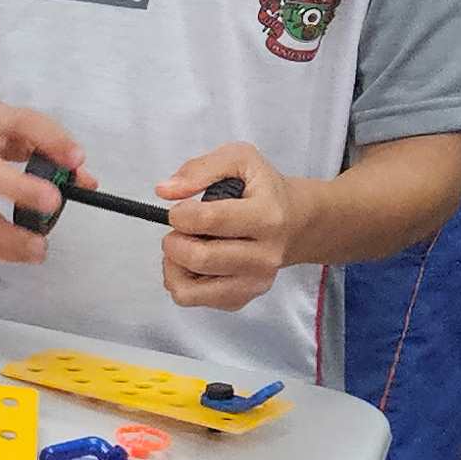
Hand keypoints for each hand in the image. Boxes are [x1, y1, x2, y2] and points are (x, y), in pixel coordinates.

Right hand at [0, 82, 86, 266]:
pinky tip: (22, 254)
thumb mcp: (6, 116)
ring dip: (8, 238)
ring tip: (39, 249)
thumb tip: (83, 177)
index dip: (51, 140)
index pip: (23, 125)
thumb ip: (47, 143)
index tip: (76, 158)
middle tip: (52, 204)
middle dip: (21, 192)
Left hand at [158, 146, 297, 311]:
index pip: (210, 220)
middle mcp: (265, 255)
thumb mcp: (240, 159)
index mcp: (267, 216)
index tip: (179, 211)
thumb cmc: (262, 190)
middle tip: (180, 230)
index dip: (181, 214)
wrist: (296, 223)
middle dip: (174, 241)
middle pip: (199, 258)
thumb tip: (164, 191)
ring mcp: (254, 282)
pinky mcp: (242, 299)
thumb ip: (200, 168)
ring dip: (173, 265)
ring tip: (185, 247)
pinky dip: (181, 281)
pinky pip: (192, 299)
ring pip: (189, 290)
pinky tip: (194, 263)